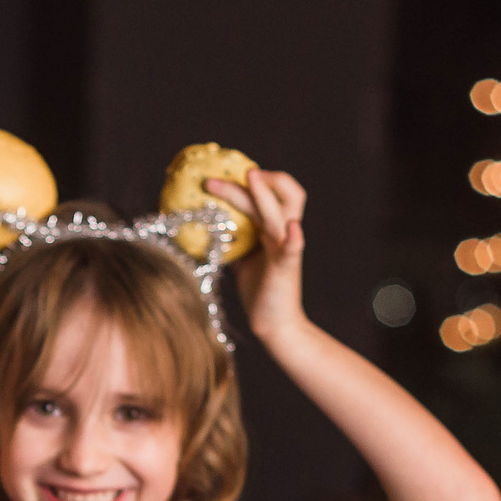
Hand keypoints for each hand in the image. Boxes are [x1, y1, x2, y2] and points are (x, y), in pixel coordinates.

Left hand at [207, 170, 308, 343]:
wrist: (275, 323)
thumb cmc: (260, 290)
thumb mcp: (241, 259)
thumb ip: (232, 240)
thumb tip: (205, 226)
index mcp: (270, 229)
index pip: (263, 194)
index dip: (242, 182)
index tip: (214, 178)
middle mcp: (281, 232)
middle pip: (276, 193)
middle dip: (246, 181)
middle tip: (213, 180)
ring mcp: (285, 247)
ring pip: (282, 212)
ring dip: (265, 194)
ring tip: (252, 177)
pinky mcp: (287, 267)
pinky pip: (293, 249)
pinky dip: (294, 237)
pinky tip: (292, 228)